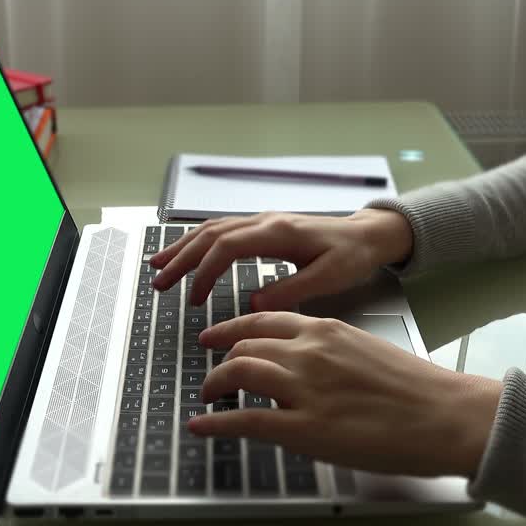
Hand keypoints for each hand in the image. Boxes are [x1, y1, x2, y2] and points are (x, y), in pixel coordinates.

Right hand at [149, 208, 412, 309]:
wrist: (367, 235)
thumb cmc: (351, 256)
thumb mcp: (328, 278)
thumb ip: (291, 290)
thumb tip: (253, 304)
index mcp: (277, 233)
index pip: (227, 248)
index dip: (204, 273)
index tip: (193, 300)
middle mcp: (264, 222)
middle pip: (210, 235)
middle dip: (180, 259)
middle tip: (157, 283)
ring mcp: (262, 221)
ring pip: (212, 229)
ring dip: (183, 248)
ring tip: (158, 267)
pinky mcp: (263, 227)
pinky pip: (222, 230)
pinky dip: (198, 242)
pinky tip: (185, 253)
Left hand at [188, 311, 503, 477]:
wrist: (447, 415)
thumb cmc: (420, 392)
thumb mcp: (368, 353)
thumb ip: (332, 355)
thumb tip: (307, 370)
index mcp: (327, 331)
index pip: (265, 320)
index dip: (232, 329)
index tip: (216, 336)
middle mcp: (309, 351)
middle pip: (245, 345)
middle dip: (221, 359)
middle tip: (211, 372)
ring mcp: (304, 388)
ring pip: (238, 372)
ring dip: (215, 384)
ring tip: (209, 396)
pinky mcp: (304, 428)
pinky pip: (244, 420)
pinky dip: (215, 423)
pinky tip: (201, 427)